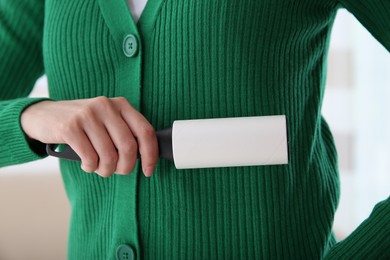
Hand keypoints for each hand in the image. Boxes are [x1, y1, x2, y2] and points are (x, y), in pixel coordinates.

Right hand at [21, 97, 157, 177]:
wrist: (44, 115)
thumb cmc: (83, 124)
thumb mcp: (107, 121)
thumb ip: (125, 133)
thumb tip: (145, 158)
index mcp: (120, 104)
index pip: (146, 131)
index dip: (151, 155)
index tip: (148, 171)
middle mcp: (106, 106)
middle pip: (129, 146)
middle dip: (125, 167)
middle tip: (117, 171)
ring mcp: (87, 114)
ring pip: (109, 155)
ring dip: (106, 170)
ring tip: (99, 168)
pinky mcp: (70, 127)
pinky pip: (90, 158)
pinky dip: (91, 168)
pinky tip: (87, 164)